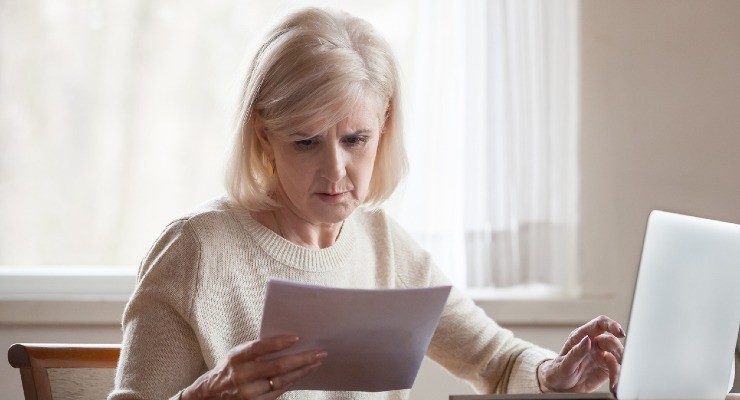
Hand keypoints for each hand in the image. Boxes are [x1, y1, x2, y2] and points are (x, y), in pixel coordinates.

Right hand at [182, 336, 326, 399]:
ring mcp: (248, 393)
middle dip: (301, 359)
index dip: (278, 343)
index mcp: (236, 358)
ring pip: (282, 381)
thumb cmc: (230, 369)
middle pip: (277, 367)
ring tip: (316, 362)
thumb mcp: (236, 355)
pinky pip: (278, 392)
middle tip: (319, 352)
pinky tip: (303, 374)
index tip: (297, 338)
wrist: (211, 395)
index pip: (259, 348)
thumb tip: (288, 341)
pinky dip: (292, 382)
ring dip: (302, 371)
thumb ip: (257, 349)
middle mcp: (241, 376)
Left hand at [538, 315, 624, 393]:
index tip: (620, 332)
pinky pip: (616, 369)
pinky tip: (613, 386)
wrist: (559, 387)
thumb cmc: (558, 371)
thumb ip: (576, 352)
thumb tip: (588, 340)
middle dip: (618, 350)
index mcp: (581, 337)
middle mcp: (593, 343)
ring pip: (616, 354)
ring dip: (620, 364)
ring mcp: (600, 355)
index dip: (611, 325)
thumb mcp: (564, 364)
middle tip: (622, 360)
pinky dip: (617, 377)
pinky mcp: (605, 368)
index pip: (599, 324)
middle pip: (611, 341)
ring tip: (617, 377)